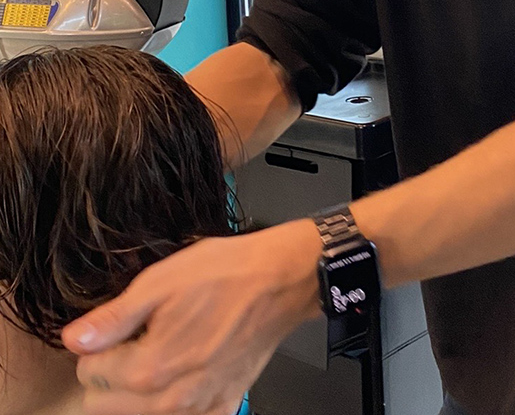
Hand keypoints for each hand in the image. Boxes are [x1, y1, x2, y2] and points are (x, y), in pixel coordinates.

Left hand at [61, 220, 321, 414]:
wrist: (282, 280)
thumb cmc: (227, 273)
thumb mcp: (160, 281)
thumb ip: (113, 318)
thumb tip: (74, 340)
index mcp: (150, 367)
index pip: (88, 373)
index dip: (99, 343)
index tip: (121, 325)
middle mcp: (173, 400)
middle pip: (105, 406)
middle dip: (112, 372)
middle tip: (139, 336)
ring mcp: (200, 409)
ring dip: (139, 390)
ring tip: (165, 348)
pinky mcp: (223, 407)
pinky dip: (173, 401)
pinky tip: (185, 370)